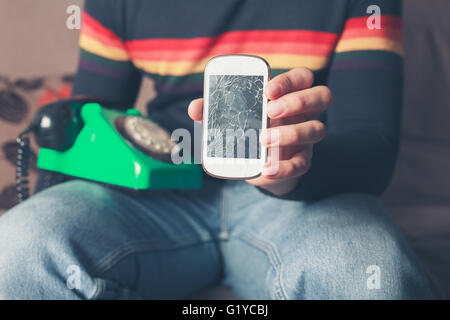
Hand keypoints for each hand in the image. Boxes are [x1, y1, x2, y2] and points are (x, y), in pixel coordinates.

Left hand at [188, 67, 331, 195]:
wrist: (257, 164)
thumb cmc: (248, 130)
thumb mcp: (233, 118)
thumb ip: (215, 111)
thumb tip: (196, 108)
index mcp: (289, 95)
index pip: (302, 77)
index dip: (289, 80)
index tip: (267, 90)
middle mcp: (304, 113)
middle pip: (322, 96)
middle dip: (299, 101)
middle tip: (270, 111)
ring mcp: (306, 138)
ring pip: (317, 129)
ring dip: (291, 133)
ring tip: (264, 139)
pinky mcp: (301, 161)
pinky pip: (302, 164)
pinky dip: (284, 167)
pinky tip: (266, 169)